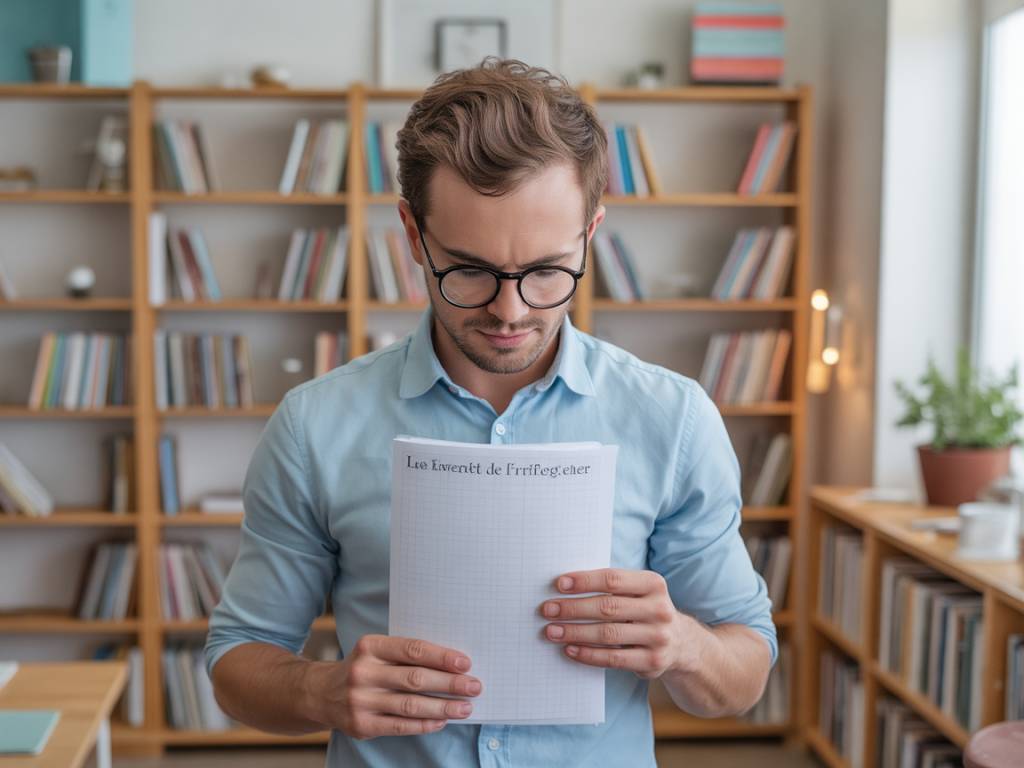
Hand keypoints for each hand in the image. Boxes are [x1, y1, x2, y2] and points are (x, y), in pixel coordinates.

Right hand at [320, 634, 482, 739]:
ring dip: (442, 707)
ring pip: (411, 705)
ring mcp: (360, 700)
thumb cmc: (363, 668)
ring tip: (464, 707)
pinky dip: (424, 724)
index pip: (412, 650)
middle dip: (449, 683)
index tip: (465, 664)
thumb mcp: (376, 652)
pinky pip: (400, 726)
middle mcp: (363, 672)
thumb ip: (406, 655)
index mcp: (370, 646)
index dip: (441, 657)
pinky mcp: (361, 725)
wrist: (320, 693)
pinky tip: (441, 721)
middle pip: (415, 678)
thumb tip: (451, 665)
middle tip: (474, 686)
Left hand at [540, 568, 696, 678]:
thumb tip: (564, 586)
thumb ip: (610, 587)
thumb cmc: (644, 610)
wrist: (681, 643)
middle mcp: (659, 609)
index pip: (613, 579)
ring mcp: (658, 637)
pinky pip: (614, 659)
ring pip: (608, 635)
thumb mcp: (638, 592)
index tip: (559, 584)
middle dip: (573, 609)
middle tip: (547, 610)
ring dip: (575, 632)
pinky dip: (588, 654)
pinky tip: (570, 649)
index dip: (584, 581)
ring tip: (552, 631)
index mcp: (653, 584)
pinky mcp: (653, 661)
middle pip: (607, 607)